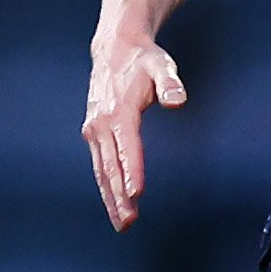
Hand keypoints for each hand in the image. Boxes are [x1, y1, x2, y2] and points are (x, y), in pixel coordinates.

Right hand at [83, 34, 186, 230]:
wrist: (114, 49)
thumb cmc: (143, 60)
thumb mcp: (161, 66)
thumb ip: (170, 84)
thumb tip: (176, 100)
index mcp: (119, 110)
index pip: (128, 146)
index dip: (133, 170)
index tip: (137, 193)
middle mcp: (101, 123)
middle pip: (111, 166)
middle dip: (119, 196)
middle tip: (129, 221)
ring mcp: (94, 129)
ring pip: (102, 170)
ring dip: (111, 198)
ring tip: (122, 223)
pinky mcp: (93, 133)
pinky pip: (100, 165)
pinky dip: (106, 186)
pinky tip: (114, 204)